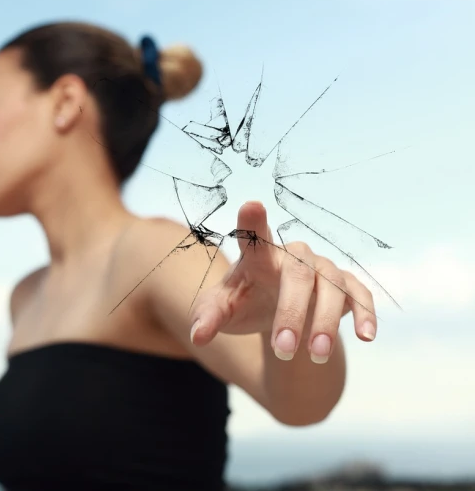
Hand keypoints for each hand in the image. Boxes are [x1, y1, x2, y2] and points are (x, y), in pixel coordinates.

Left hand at [189, 201, 376, 362]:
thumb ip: (207, 317)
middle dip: (291, 313)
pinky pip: (360, 294)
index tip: (251, 207)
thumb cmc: (245, 301)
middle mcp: (293, 256)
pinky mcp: (346, 285)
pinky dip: (365, 313)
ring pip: (331, 287)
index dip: (252, 222)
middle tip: (281, 348)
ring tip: (315, 355)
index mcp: (258, 255)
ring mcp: (322, 269)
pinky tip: (366, 337)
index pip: (253, 235)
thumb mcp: (222, 309)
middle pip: (297, 274)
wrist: (274, 310)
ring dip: (324, 321)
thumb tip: (197, 336)